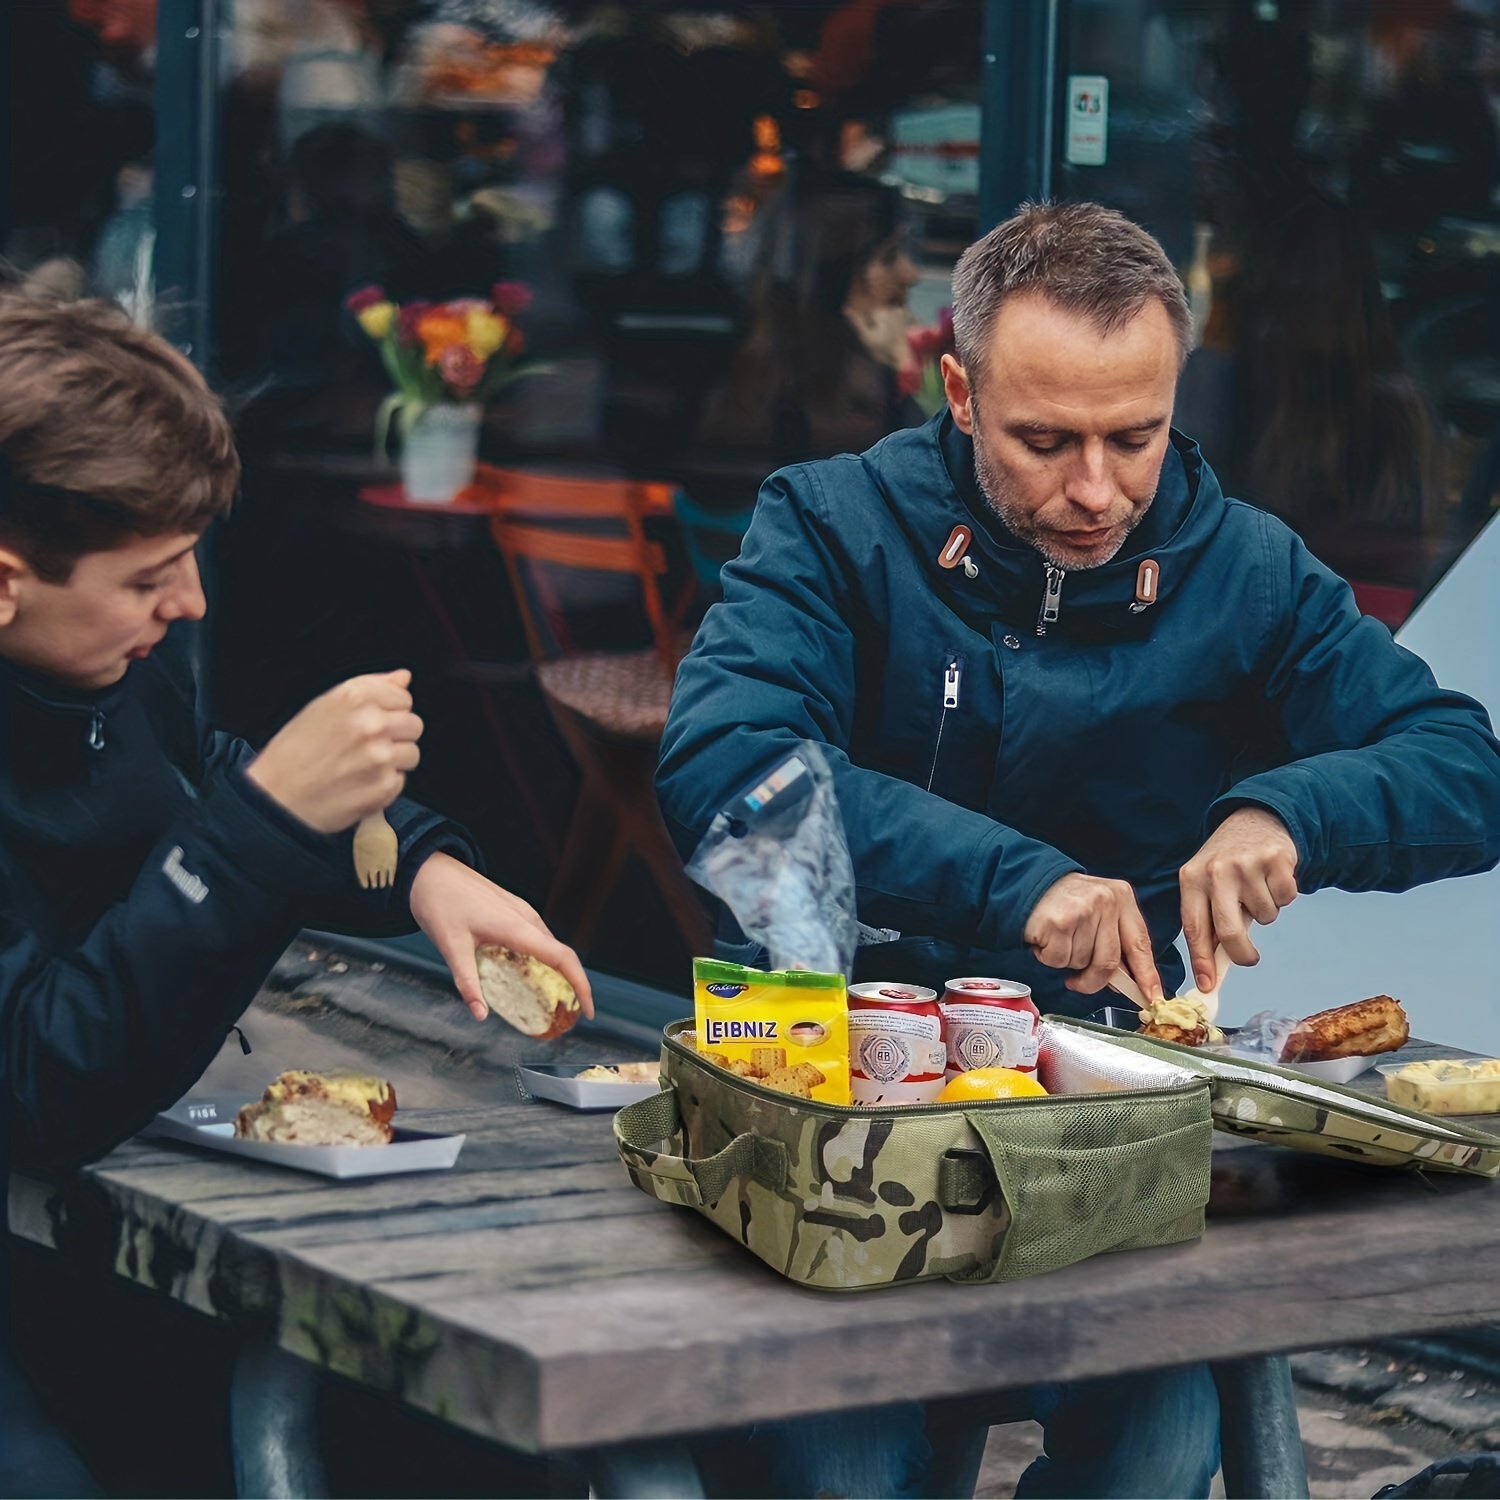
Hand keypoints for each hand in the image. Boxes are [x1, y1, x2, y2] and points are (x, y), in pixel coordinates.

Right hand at [245, 670, 421, 833]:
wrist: (275, 800)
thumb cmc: (292, 755)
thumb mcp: (322, 707)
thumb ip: (369, 688)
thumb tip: (403, 677)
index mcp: (354, 697)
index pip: (403, 696)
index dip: (389, 710)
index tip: (371, 721)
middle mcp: (370, 724)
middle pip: (413, 724)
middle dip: (396, 735)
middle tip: (365, 747)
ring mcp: (380, 757)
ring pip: (411, 753)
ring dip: (393, 761)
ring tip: (360, 766)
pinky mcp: (384, 787)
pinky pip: (401, 780)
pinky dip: (384, 784)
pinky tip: (358, 784)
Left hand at [409, 852, 594, 1022]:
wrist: (429, 868)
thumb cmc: (439, 903)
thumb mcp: (450, 947)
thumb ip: (467, 983)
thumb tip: (480, 1015)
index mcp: (517, 927)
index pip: (563, 958)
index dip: (581, 985)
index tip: (588, 1010)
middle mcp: (526, 918)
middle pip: (563, 954)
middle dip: (574, 984)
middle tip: (571, 1013)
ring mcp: (521, 911)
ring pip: (550, 944)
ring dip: (558, 971)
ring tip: (552, 998)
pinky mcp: (513, 908)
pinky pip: (537, 936)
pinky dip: (543, 958)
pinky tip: (528, 972)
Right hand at [1022, 872, 1162, 1000]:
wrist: (1026, 882)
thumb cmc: (1064, 901)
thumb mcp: (1098, 910)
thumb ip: (1115, 940)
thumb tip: (1126, 980)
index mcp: (1122, 897)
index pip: (1140, 944)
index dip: (1147, 975)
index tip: (1152, 996)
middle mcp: (1106, 901)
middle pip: (1109, 962)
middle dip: (1093, 980)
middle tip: (1078, 981)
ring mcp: (1083, 910)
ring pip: (1082, 963)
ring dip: (1067, 960)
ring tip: (1059, 938)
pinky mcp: (1059, 923)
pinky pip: (1059, 960)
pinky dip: (1049, 956)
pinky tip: (1047, 938)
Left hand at [1179, 806, 1298, 989]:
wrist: (1255, 819)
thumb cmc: (1227, 862)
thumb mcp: (1206, 883)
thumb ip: (1208, 919)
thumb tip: (1211, 968)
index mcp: (1191, 879)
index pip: (1194, 928)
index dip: (1201, 960)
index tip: (1207, 985)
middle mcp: (1215, 871)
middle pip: (1229, 931)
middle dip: (1242, 954)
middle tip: (1249, 957)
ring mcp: (1246, 865)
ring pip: (1264, 917)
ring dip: (1265, 912)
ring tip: (1257, 889)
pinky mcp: (1275, 860)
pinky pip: (1285, 899)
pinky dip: (1282, 896)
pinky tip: (1271, 878)